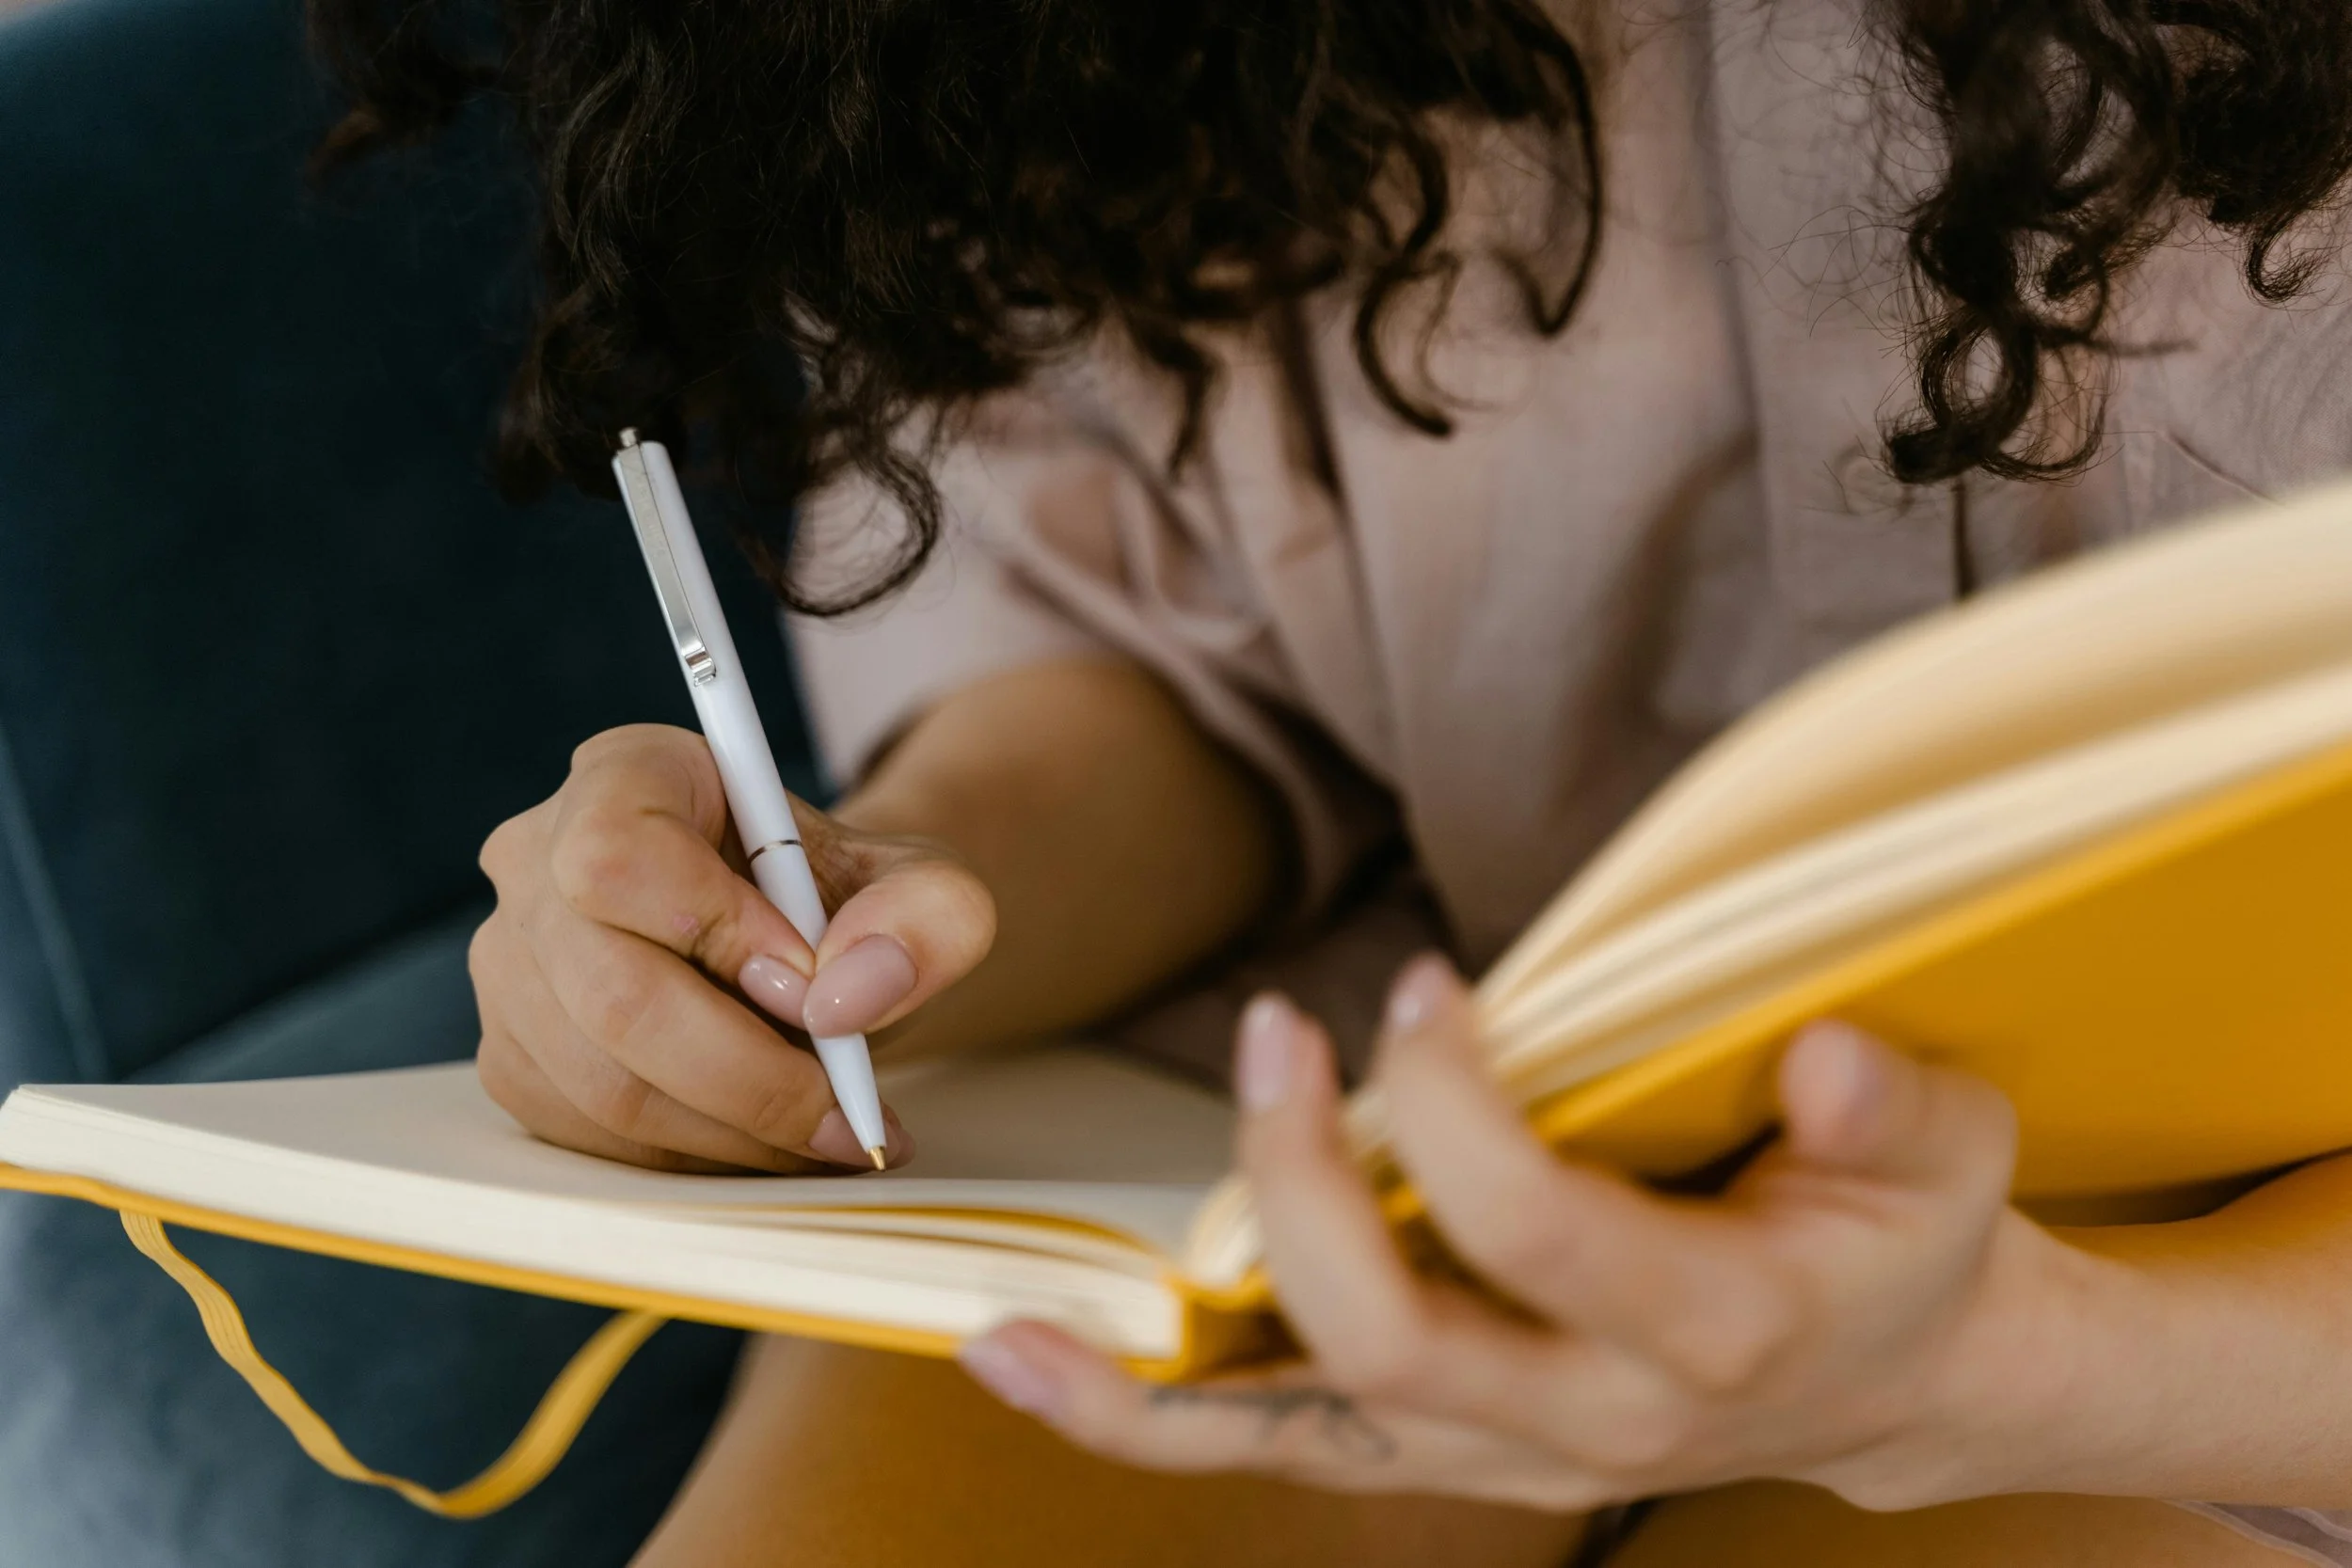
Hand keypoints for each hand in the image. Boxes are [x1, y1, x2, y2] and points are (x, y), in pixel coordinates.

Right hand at [471, 724, 995, 1172]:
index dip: (719, 933)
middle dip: (749, 1078)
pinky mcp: (513, 1056)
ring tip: (828, 1133)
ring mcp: (511, 964)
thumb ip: (926, 916)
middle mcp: (539, 859)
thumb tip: (848, 997)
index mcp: (627, 775)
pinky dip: (695, 1157)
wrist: (815, 956)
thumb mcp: (926, 888)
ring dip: (734, 1133)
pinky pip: (592, 1137)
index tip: (815, 985)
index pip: (623, 856)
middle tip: (847, 1116)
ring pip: (605, 1086)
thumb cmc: (853, 906)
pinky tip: (768, 1141)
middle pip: (613, 996)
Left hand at [958, 957, 2077, 1510]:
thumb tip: (1819, 1060)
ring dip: (1160, 1367)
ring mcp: (1506, 1453)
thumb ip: (1890, 1108)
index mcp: (1717, 1330)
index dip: (1458, 1110)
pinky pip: (1277, 1448)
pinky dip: (1149, 1419)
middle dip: (1306, 1183)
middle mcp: (1593, 1419)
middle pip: (1396, 1338)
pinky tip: (1032, 1364)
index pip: (1542, 1234)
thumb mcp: (1947, 1153)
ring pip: (1307, 1426)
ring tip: (1019, 1313)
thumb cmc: (1901, 1237)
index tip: (1424, 988)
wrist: (1888, 1376)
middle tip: (1275, 1034)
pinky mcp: (1443, 1448)